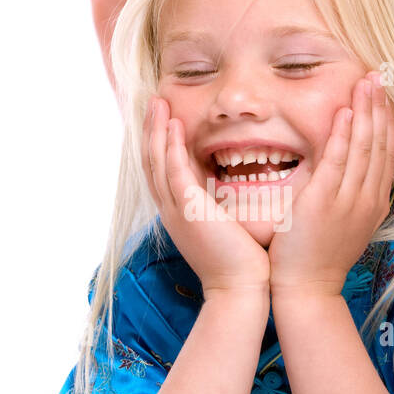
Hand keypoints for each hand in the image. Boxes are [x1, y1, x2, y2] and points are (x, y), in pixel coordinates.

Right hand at [141, 96, 270, 296]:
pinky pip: (174, 170)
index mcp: (180, 215)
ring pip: (157, 162)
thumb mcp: (226, 230)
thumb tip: (232, 194)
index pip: (162, 173)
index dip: (159, 145)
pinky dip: (170, 146)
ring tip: (158, 103)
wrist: (240, 290)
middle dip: (151, 131)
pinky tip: (173, 125)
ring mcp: (177, 210)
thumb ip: (222, 208)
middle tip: (154, 102)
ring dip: (156, 130)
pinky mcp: (189, 210)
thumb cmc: (241, 264)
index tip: (164, 120)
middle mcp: (172, 211)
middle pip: (152, 163)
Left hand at [268, 71, 393, 299]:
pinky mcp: (323, 201)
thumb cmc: (320, 258)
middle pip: (379, 144)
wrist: (309, 289)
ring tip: (367, 82)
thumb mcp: (347, 225)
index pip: (385, 153)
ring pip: (363, 146)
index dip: (386, 121)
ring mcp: (348, 200)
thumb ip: (352, 197)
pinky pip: (336, 160)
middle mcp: (368, 198)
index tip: (384, 95)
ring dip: (366, 111)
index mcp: (374, 202)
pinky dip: (342, 134)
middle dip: (380, 107)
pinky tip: (345, 110)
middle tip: (379, 76)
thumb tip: (353, 175)